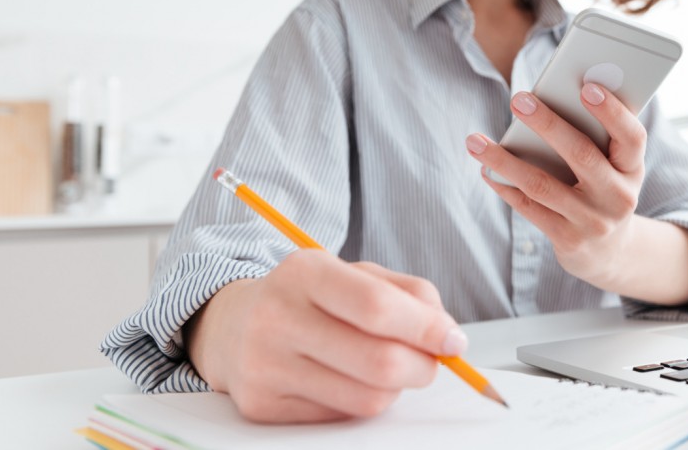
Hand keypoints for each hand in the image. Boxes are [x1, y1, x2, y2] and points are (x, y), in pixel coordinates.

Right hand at [184, 250, 467, 422]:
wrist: (233, 327)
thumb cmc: (310, 298)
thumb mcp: (355, 275)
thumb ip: (408, 294)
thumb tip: (448, 336)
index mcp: (304, 271)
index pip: (376, 307)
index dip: (426, 329)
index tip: (454, 341)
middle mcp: (276, 317)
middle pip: (378, 362)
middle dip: (423, 366)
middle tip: (433, 360)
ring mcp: (265, 365)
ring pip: (366, 398)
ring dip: (396, 388)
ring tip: (388, 366)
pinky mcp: (262, 406)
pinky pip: (341, 416)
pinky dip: (362, 400)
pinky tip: (349, 378)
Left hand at [466, 83, 645, 287]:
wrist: (609, 251)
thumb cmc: (604, 189)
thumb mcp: (615, 167)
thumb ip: (596, 137)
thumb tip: (553, 98)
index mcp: (632, 169)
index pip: (631, 137)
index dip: (612, 112)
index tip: (587, 87)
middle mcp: (618, 196)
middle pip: (581, 154)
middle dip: (547, 124)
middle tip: (519, 100)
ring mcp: (592, 220)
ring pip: (542, 184)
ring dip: (504, 160)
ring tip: (474, 140)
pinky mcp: (568, 238)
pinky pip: (529, 207)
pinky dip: (504, 187)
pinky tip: (486, 170)